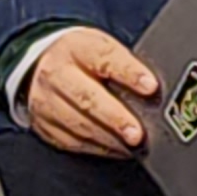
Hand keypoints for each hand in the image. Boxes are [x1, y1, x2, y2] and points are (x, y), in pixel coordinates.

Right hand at [20, 24, 158, 158]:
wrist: (40, 64)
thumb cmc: (81, 58)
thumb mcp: (100, 46)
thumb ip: (124, 64)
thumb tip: (156, 89)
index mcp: (76, 47)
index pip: (103, 57)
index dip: (128, 72)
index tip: (150, 86)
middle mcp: (57, 73)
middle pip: (86, 97)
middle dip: (115, 117)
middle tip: (137, 133)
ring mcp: (47, 101)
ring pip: (79, 124)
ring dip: (110, 138)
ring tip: (134, 146)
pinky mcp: (45, 125)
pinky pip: (73, 142)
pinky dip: (99, 148)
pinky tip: (118, 148)